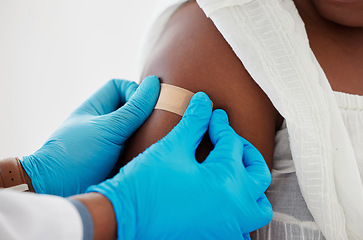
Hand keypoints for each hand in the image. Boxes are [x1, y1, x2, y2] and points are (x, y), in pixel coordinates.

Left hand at [20, 76, 159, 196]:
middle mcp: (104, 122)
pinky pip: (136, 149)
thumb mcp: (108, 128)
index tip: (143, 106)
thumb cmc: (77, 155)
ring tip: (154, 141)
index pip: (120, 87)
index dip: (134, 91)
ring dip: (147, 134)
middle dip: (145, 114)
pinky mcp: (117, 161)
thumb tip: (154, 83)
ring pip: (137, 130)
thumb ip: (134, 109)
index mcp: (97, 108)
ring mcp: (111, 142)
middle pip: (131, 108)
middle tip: (156, 124)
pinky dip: (144, 151)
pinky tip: (148, 156)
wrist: (58, 191)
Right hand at [88, 92, 271, 238]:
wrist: (123, 218)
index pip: (232, 144)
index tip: (211, 116)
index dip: (220, 125)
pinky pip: (242, 229)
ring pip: (258, 207)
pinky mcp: (215, 238)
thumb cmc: (146, 183)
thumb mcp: (173, 147)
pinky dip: (240, 213)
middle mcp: (235, 209)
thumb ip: (194, 122)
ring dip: (251, 187)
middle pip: (258, 174)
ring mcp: (227, 228)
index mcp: (226, 182)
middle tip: (230, 141)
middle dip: (246, 152)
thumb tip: (204, 101)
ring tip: (236, 173)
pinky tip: (226, 203)